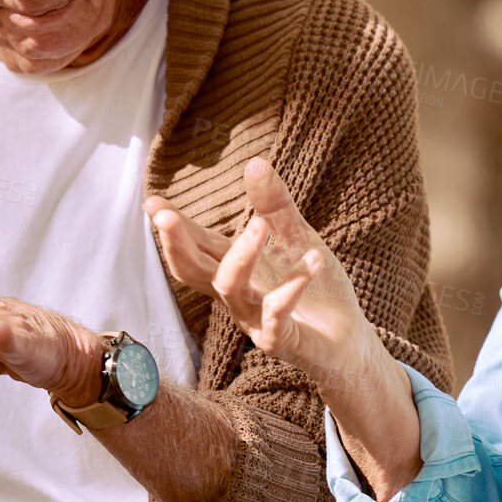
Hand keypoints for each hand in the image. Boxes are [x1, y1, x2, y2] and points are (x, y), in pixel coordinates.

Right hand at [144, 156, 374, 377]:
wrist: (350, 340)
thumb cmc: (318, 291)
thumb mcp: (297, 237)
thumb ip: (275, 205)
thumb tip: (254, 161)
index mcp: (236, 268)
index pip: (196, 244)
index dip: (173, 226)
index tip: (151, 202)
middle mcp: (236, 294)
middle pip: (194, 270)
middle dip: (177, 243)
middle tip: (165, 216)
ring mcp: (253, 319)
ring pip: (230, 287)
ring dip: (241, 254)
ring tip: (259, 224)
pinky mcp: (278, 339)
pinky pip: (277, 313)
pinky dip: (293, 285)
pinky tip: (314, 259)